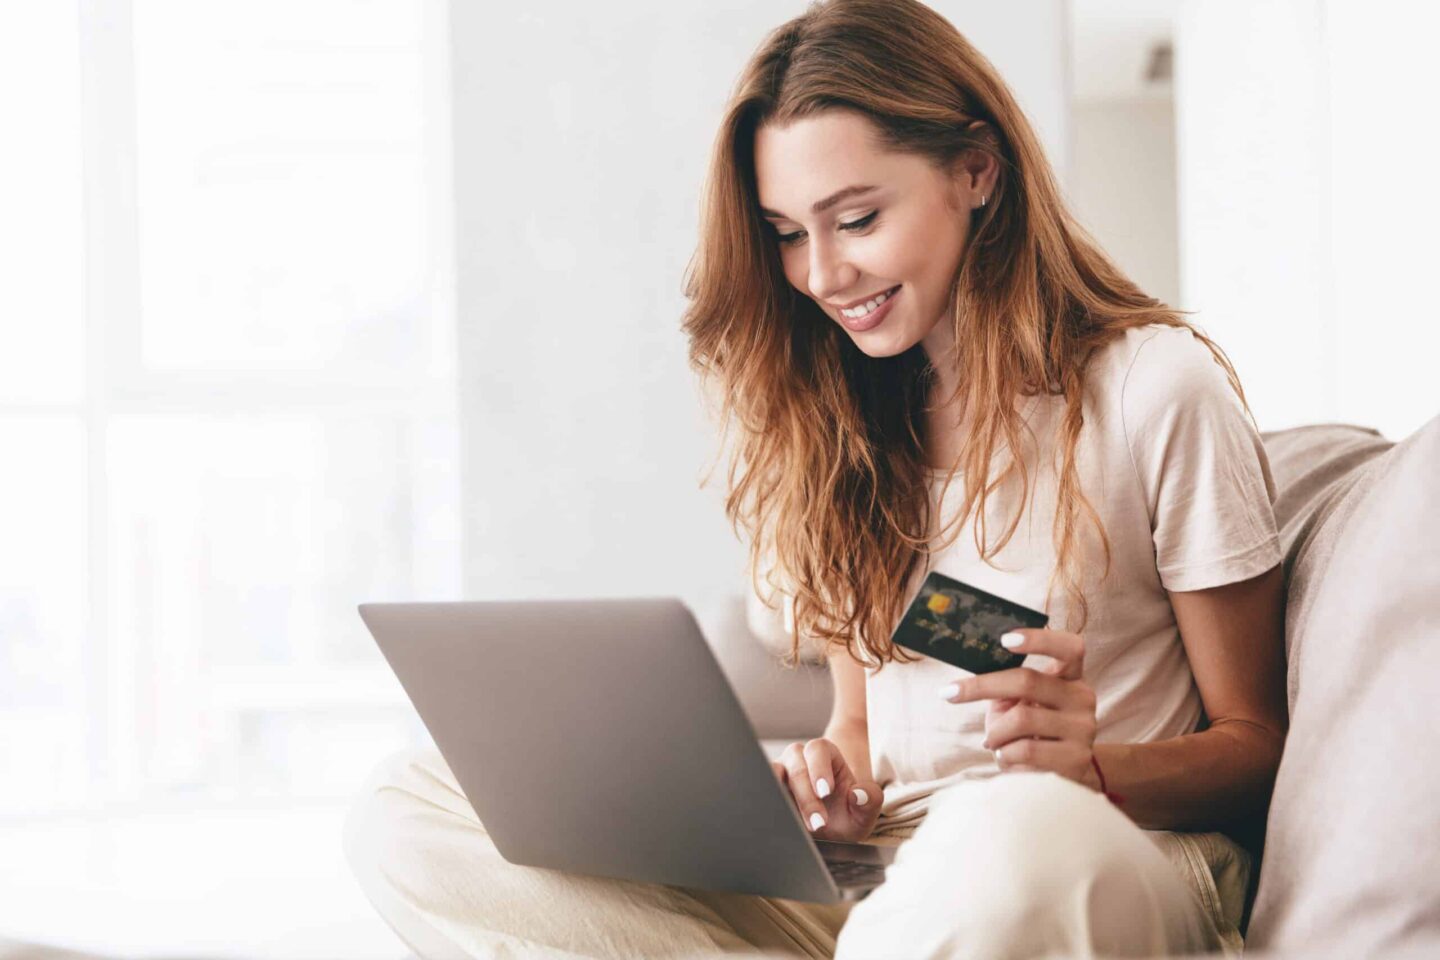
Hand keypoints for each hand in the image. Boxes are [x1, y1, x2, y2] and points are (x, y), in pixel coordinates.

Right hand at [769, 737, 881, 842]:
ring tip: (796, 824)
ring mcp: (781, 771)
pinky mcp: (767, 786)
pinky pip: (761, 785)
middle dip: (807, 796)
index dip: (820, 767)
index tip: (826, 792)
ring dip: (784, 798)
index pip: (818, 749)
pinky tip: (778, 818)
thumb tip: (858, 793)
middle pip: (797, 764)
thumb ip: (870, 799)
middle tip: (818, 823)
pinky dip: (767, 799)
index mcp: (826, 756)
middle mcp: (800, 759)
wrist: (831, 835)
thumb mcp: (865, 812)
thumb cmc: (847, 816)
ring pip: (774, 772)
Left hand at [940, 628, 1097, 786]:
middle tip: (950, 693)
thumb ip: (1006, 688)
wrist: (1058, 778)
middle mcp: (1082, 698)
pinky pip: (1026, 750)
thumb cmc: (1030, 733)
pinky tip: (1008, 757)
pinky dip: (1005, 754)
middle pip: (1028, 681)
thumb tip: (969, 680)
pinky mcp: (1076, 759)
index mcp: (1070, 677)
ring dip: (995, 732)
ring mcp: (1084, 729)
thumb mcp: (1017, 705)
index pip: (1069, 647)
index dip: (1039, 640)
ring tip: (993, 742)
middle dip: (982, 686)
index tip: (1004, 639)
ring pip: (1022, 719)